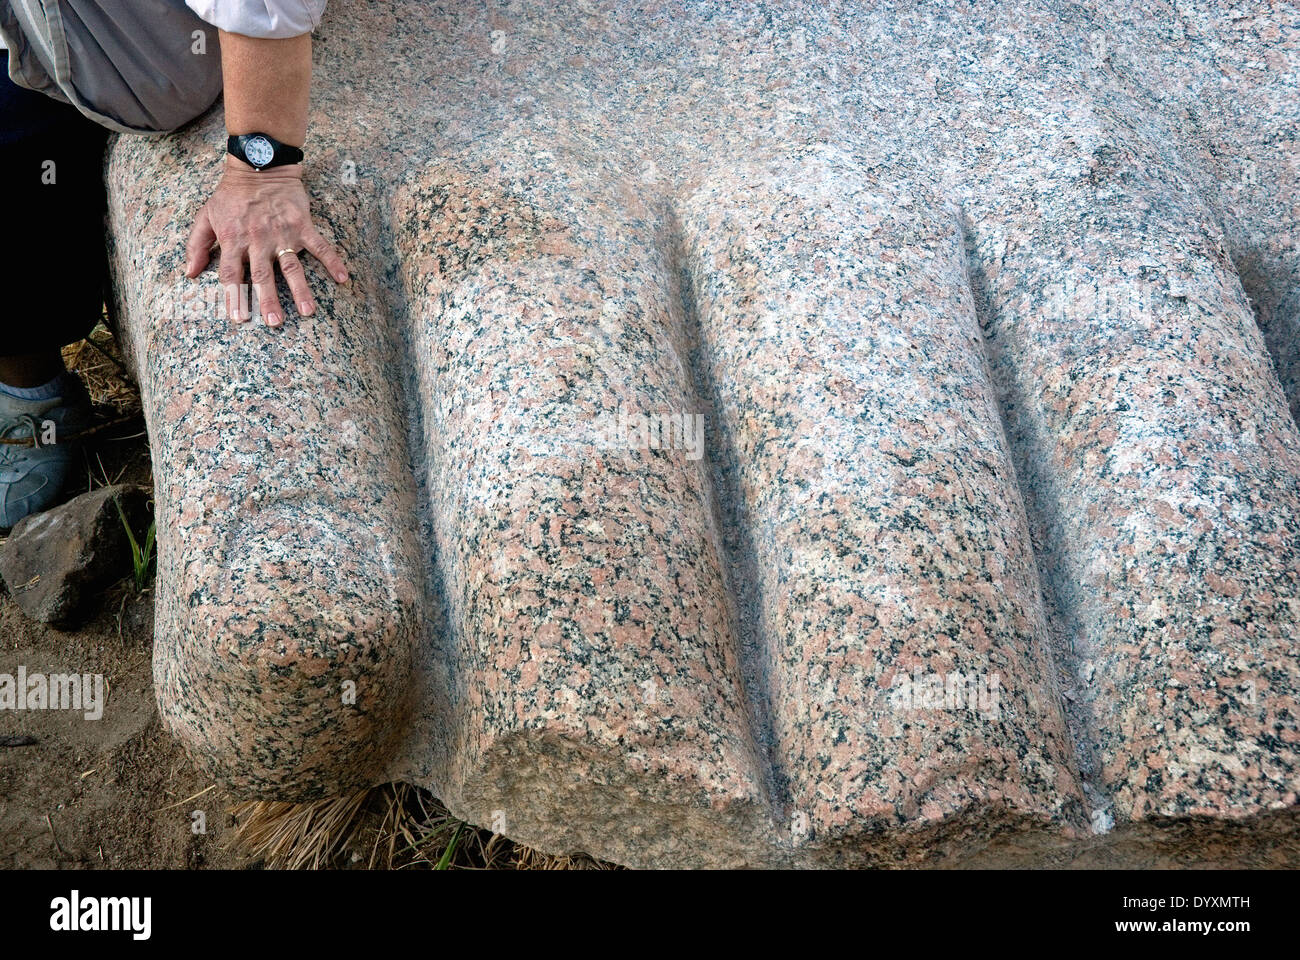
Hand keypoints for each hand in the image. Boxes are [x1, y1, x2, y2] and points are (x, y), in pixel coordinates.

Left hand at [185, 157, 348, 326]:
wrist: (259, 166)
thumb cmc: (231, 195)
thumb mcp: (206, 215)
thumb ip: (197, 245)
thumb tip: (190, 273)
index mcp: (234, 240)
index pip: (232, 274)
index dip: (234, 297)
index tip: (239, 318)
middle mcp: (258, 240)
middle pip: (263, 276)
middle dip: (268, 300)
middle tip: (274, 322)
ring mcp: (282, 234)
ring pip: (291, 267)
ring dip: (300, 290)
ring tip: (307, 312)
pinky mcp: (302, 226)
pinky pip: (320, 246)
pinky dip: (332, 261)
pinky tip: (343, 278)